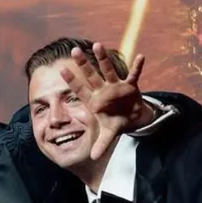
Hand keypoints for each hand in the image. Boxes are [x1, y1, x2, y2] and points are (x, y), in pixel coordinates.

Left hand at [59, 43, 152, 159]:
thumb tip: (93, 157)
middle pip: (91, 75)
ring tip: (98, 45)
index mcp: (95, 100)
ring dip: (104, 59)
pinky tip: (140, 56)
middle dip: (84, 64)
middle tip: (74, 50)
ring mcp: (116, 86)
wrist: (131, 118)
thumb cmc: (115, 122)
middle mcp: (103, 90)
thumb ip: (101, 144)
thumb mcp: (108, 133)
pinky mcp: (130, 85)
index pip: (80, 89)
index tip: (60, 69)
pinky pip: (134, 74)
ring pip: (108, 70)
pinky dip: (138, 66)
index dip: (72, 80)